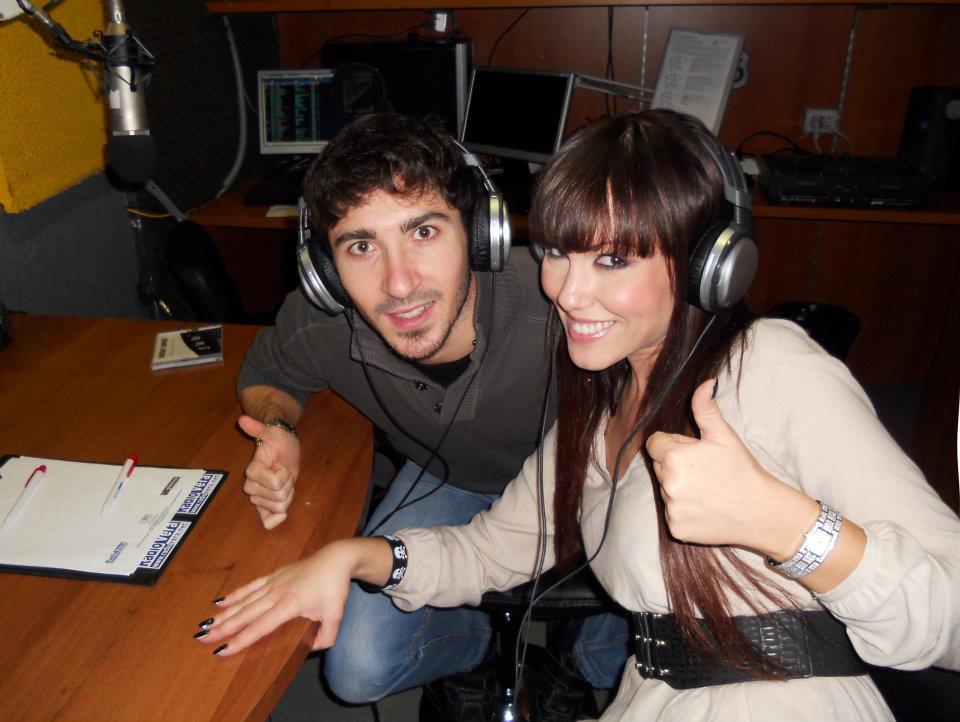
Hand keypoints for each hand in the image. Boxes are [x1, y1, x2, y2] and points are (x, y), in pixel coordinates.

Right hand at [196, 537, 392, 655]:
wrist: (336, 558)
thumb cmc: (335, 586)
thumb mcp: (336, 613)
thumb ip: (327, 634)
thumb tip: (316, 649)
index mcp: (290, 605)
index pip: (260, 626)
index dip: (241, 639)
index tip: (222, 650)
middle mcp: (276, 594)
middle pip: (245, 614)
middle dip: (223, 628)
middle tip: (202, 639)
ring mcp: (273, 583)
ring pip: (244, 601)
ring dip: (224, 613)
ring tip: (205, 625)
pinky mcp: (273, 575)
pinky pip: (250, 586)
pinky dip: (235, 594)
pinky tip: (220, 601)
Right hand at [238, 415, 300, 529]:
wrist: (284, 450)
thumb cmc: (279, 441)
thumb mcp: (273, 432)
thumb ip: (259, 428)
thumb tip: (242, 419)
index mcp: (253, 471)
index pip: (275, 483)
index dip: (284, 473)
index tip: (280, 463)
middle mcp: (252, 486)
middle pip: (279, 497)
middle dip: (288, 483)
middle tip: (283, 470)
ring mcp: (258, 498)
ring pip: (280, 507)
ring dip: (288, 493)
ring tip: (284, 480)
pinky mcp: (265, 506)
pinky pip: (268, 522)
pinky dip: (278, 518)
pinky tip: (283, 508)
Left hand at [645, 379, 816, 558]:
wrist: (762, 512)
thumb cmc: (743, 470)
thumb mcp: (724, 436)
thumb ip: (705, 408)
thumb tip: (705, 382)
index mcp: (674, 457)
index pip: (655, 443)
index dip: (675, 445)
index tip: (695, 452)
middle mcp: (668, 484)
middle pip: (660, 466)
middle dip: (676, 465)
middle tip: (706, 471)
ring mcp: (671, 508)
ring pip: (665, 490)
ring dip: (680, 488)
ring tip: (708, 490)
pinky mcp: (676, 528)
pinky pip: (672, 513)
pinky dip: (684, 511)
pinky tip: (706, 508)